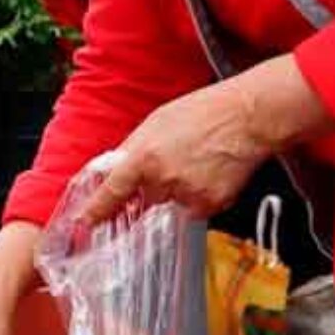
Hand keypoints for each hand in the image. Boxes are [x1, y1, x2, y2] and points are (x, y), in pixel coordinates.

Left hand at [81, 56, 329, 222]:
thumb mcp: (155, 123)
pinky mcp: (210, 204)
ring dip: (178, 187)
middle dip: (154, 184)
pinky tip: (211, 172)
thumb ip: (133, 149)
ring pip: (171, 201)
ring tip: (197, 159)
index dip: (97, 210)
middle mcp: (162, 180)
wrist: (247, 117)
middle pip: (146, 196)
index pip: (112, 192)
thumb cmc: (203, 112)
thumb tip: (116, 168)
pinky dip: (200, 194)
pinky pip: (195, 207)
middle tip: (176, 158)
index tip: (86, 221)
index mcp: (143, 158)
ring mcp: (187, 195)